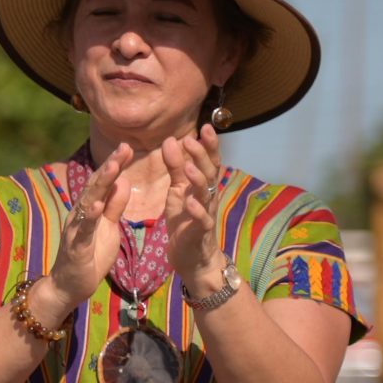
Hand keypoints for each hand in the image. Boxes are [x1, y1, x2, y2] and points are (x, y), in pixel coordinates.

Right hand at [43, 142, 134, 314]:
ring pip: (89, 202)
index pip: (104, 183)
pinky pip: (83, 230)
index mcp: (90, 210)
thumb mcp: (108, 227)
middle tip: (124, 147)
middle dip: (110, 166)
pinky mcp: (76, 247)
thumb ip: (114, 206)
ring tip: (113, 167)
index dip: (115, 164)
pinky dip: (90, 217)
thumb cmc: (90, 256)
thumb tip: (123, 181)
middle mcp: (80, 215)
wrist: (69, 285)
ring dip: (101, 184)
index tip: (128, 146)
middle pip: (96, 186)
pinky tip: (98, 206)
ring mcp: (76, 230)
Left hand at [164, 126, 225, 290]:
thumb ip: (175, 168)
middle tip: (192, 140)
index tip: (204, 126)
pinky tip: (190, 203)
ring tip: (189, 167)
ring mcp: (205, 214)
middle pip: (209, 173)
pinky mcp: (200, 232)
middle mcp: (207, 197)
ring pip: (206, 194)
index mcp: (201, 186)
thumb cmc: (184, 222)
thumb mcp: (177, 191)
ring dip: (198, 180)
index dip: (207, 145)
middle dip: (202, 156)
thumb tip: (172, 140)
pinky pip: (201, 220)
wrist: (191, 257)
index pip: (207, 161)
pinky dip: (196, 211)